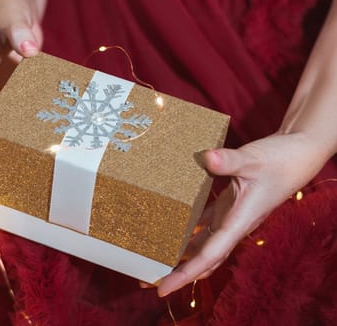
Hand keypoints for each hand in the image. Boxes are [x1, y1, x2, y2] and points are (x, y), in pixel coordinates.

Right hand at [0, 0, 42, 130]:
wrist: (15, 10)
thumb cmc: (10, 12)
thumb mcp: (12, 17)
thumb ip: (18, 30)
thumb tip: (29, 49)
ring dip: (0, 141)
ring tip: (8, 167)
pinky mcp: (14, 87)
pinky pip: (13, 111)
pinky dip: (17, 127)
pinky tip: (30, 143)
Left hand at [155, 131, 328, 296]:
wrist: (297, 154)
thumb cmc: (279, 159)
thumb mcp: (252, 159)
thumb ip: (230, 161)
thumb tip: (207, 158)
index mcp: (239, 222)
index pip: (208, 256)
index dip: (185, 274)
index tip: (163, 288)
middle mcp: (233, 225)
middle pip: (201, 258)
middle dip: (176, 272)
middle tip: (147, 279)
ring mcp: (230, 216)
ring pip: (202, 243)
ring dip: (179, 252)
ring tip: (152, 257)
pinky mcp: (228, 204)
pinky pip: (204, 223)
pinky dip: (187, 228)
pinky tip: (168, 226)